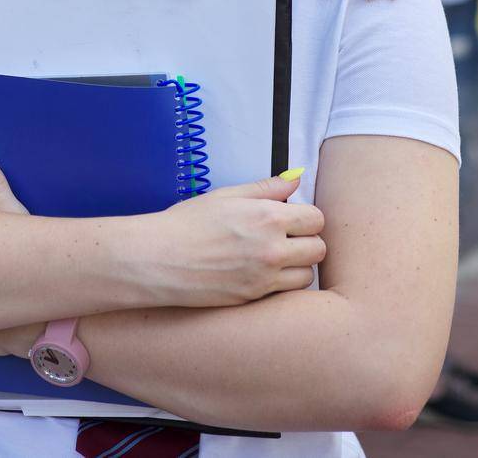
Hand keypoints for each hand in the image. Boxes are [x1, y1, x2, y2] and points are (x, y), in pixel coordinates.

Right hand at [139, 171, 326, 306]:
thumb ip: (266, 188)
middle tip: (288, 238)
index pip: (316, 219)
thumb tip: (294, 180)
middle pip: (318, 248)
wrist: (158, 260)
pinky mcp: (253, 297)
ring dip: (298, 266)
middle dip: (307, 241)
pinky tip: (262, 272)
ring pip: (307, 275)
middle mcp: (272, 249)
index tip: (294, 218)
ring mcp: (264, 277)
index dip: (307, 217)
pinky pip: (286, 293)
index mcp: (267, 217)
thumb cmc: (186, 224)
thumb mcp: (226, 196)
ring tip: (276, 258)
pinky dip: (282, 283)